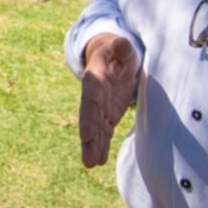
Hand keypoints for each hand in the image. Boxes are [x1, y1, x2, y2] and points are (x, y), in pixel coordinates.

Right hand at [78, 33, 139, 166]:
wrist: (111, 58)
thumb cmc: (118, 51)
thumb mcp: (121, 47)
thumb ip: (121, 47)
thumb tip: (122, 43)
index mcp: (95, 80)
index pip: (90, 100)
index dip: (88, 118)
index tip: (86, 135)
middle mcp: (94, 97)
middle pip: (90, 120)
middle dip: (89, 139)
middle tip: (87, 159)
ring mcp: (100, 108)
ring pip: (95, 130)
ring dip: (93, 147)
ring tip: (90, 164)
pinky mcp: (107, 115)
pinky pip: (104, 132)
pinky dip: (101, 146)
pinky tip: (99, 161)